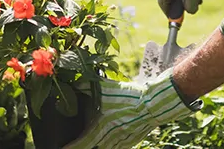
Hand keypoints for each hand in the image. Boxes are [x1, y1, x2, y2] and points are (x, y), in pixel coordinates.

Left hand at [64, 70, 197, 148]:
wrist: (152, 105)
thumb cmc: (128, 97)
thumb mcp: (106, 90)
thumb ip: (87, 87)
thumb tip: (73, 82)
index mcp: (101, 128)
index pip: (81, 144)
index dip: (70, 147)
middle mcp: (109, 139)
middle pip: (93, 148)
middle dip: (83, 146)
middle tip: (76, 145)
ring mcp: (121, 142)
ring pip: (105, 148)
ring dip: (99, 144)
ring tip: (94, 138)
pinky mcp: (131, 142)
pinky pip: (117, 147)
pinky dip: (110, 144)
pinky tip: (109, 138)